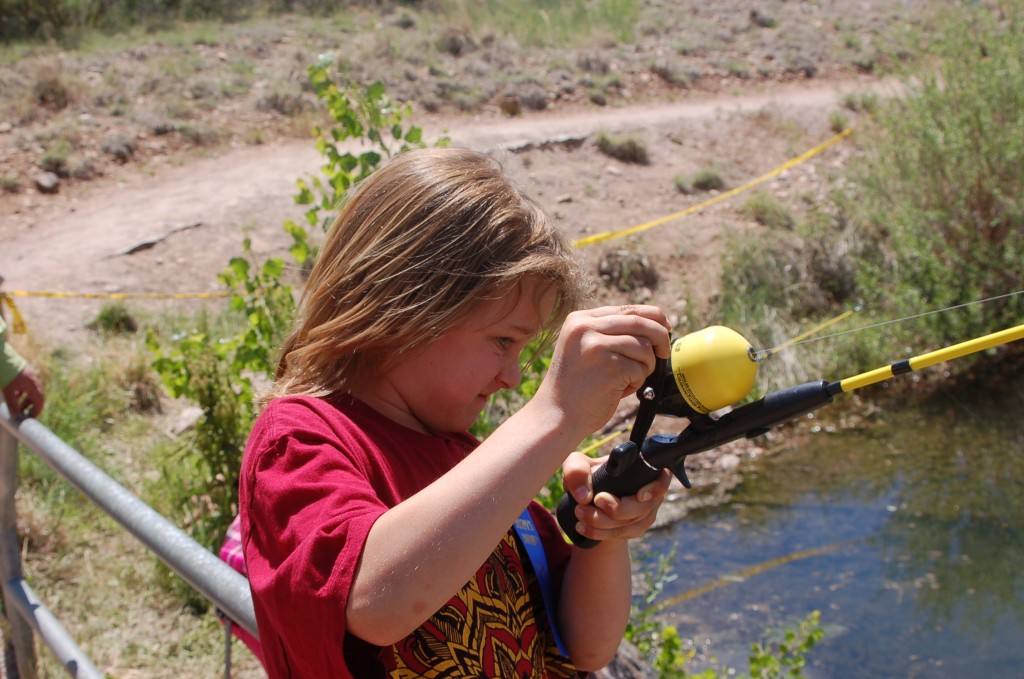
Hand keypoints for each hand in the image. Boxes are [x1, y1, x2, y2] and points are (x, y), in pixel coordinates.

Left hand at [3, 368, 44, 418]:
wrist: (4, 358)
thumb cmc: (7, 375)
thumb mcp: (8, 392)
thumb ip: (12, 405)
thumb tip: (15, 417)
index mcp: (33, 387)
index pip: (39, 402)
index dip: (36, 411)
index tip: (30, 418)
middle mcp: (35, 382)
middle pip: (37, 397)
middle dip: (30, 406)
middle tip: (22, 413)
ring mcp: (31, 377)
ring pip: (32, 391)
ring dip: (26, 399)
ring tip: (17, 405)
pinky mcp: (26, 373)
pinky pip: (28, 386)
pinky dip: (23, 393)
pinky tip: (15, 394)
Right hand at [536, 305, 670, 438]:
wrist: (556, 414)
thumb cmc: (575, 386)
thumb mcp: (584, 347)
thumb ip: (609, 332)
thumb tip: (654, 324)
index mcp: (580, 319)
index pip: (628, 308)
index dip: (653, 317)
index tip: (665, 327)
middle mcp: (586, 327)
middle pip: (640, 322)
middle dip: (660, 337)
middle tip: (664, 353)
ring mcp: (596, 346)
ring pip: (644, 347)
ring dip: (645, 365)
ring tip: (628, 379)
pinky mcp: (609, 366)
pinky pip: (640, 369)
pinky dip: (637, 381)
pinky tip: (619, 389)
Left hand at [561, 451, 670, 542]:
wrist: (585, 497)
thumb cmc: (586, 474)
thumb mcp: (577, 465)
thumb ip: (577, 471)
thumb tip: (586, 497)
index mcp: (643, 470)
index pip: (662, 478)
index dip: (656, 489)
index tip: (640, 495)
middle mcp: (649, 493)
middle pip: (643, 508)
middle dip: (618, 509)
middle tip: (596, 500)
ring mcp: (644, 513)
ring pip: (630, 524)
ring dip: (603, 522)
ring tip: (579, 512)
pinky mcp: (633, 529)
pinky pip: (621, 535)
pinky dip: (600, 533)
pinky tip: (582, 528)